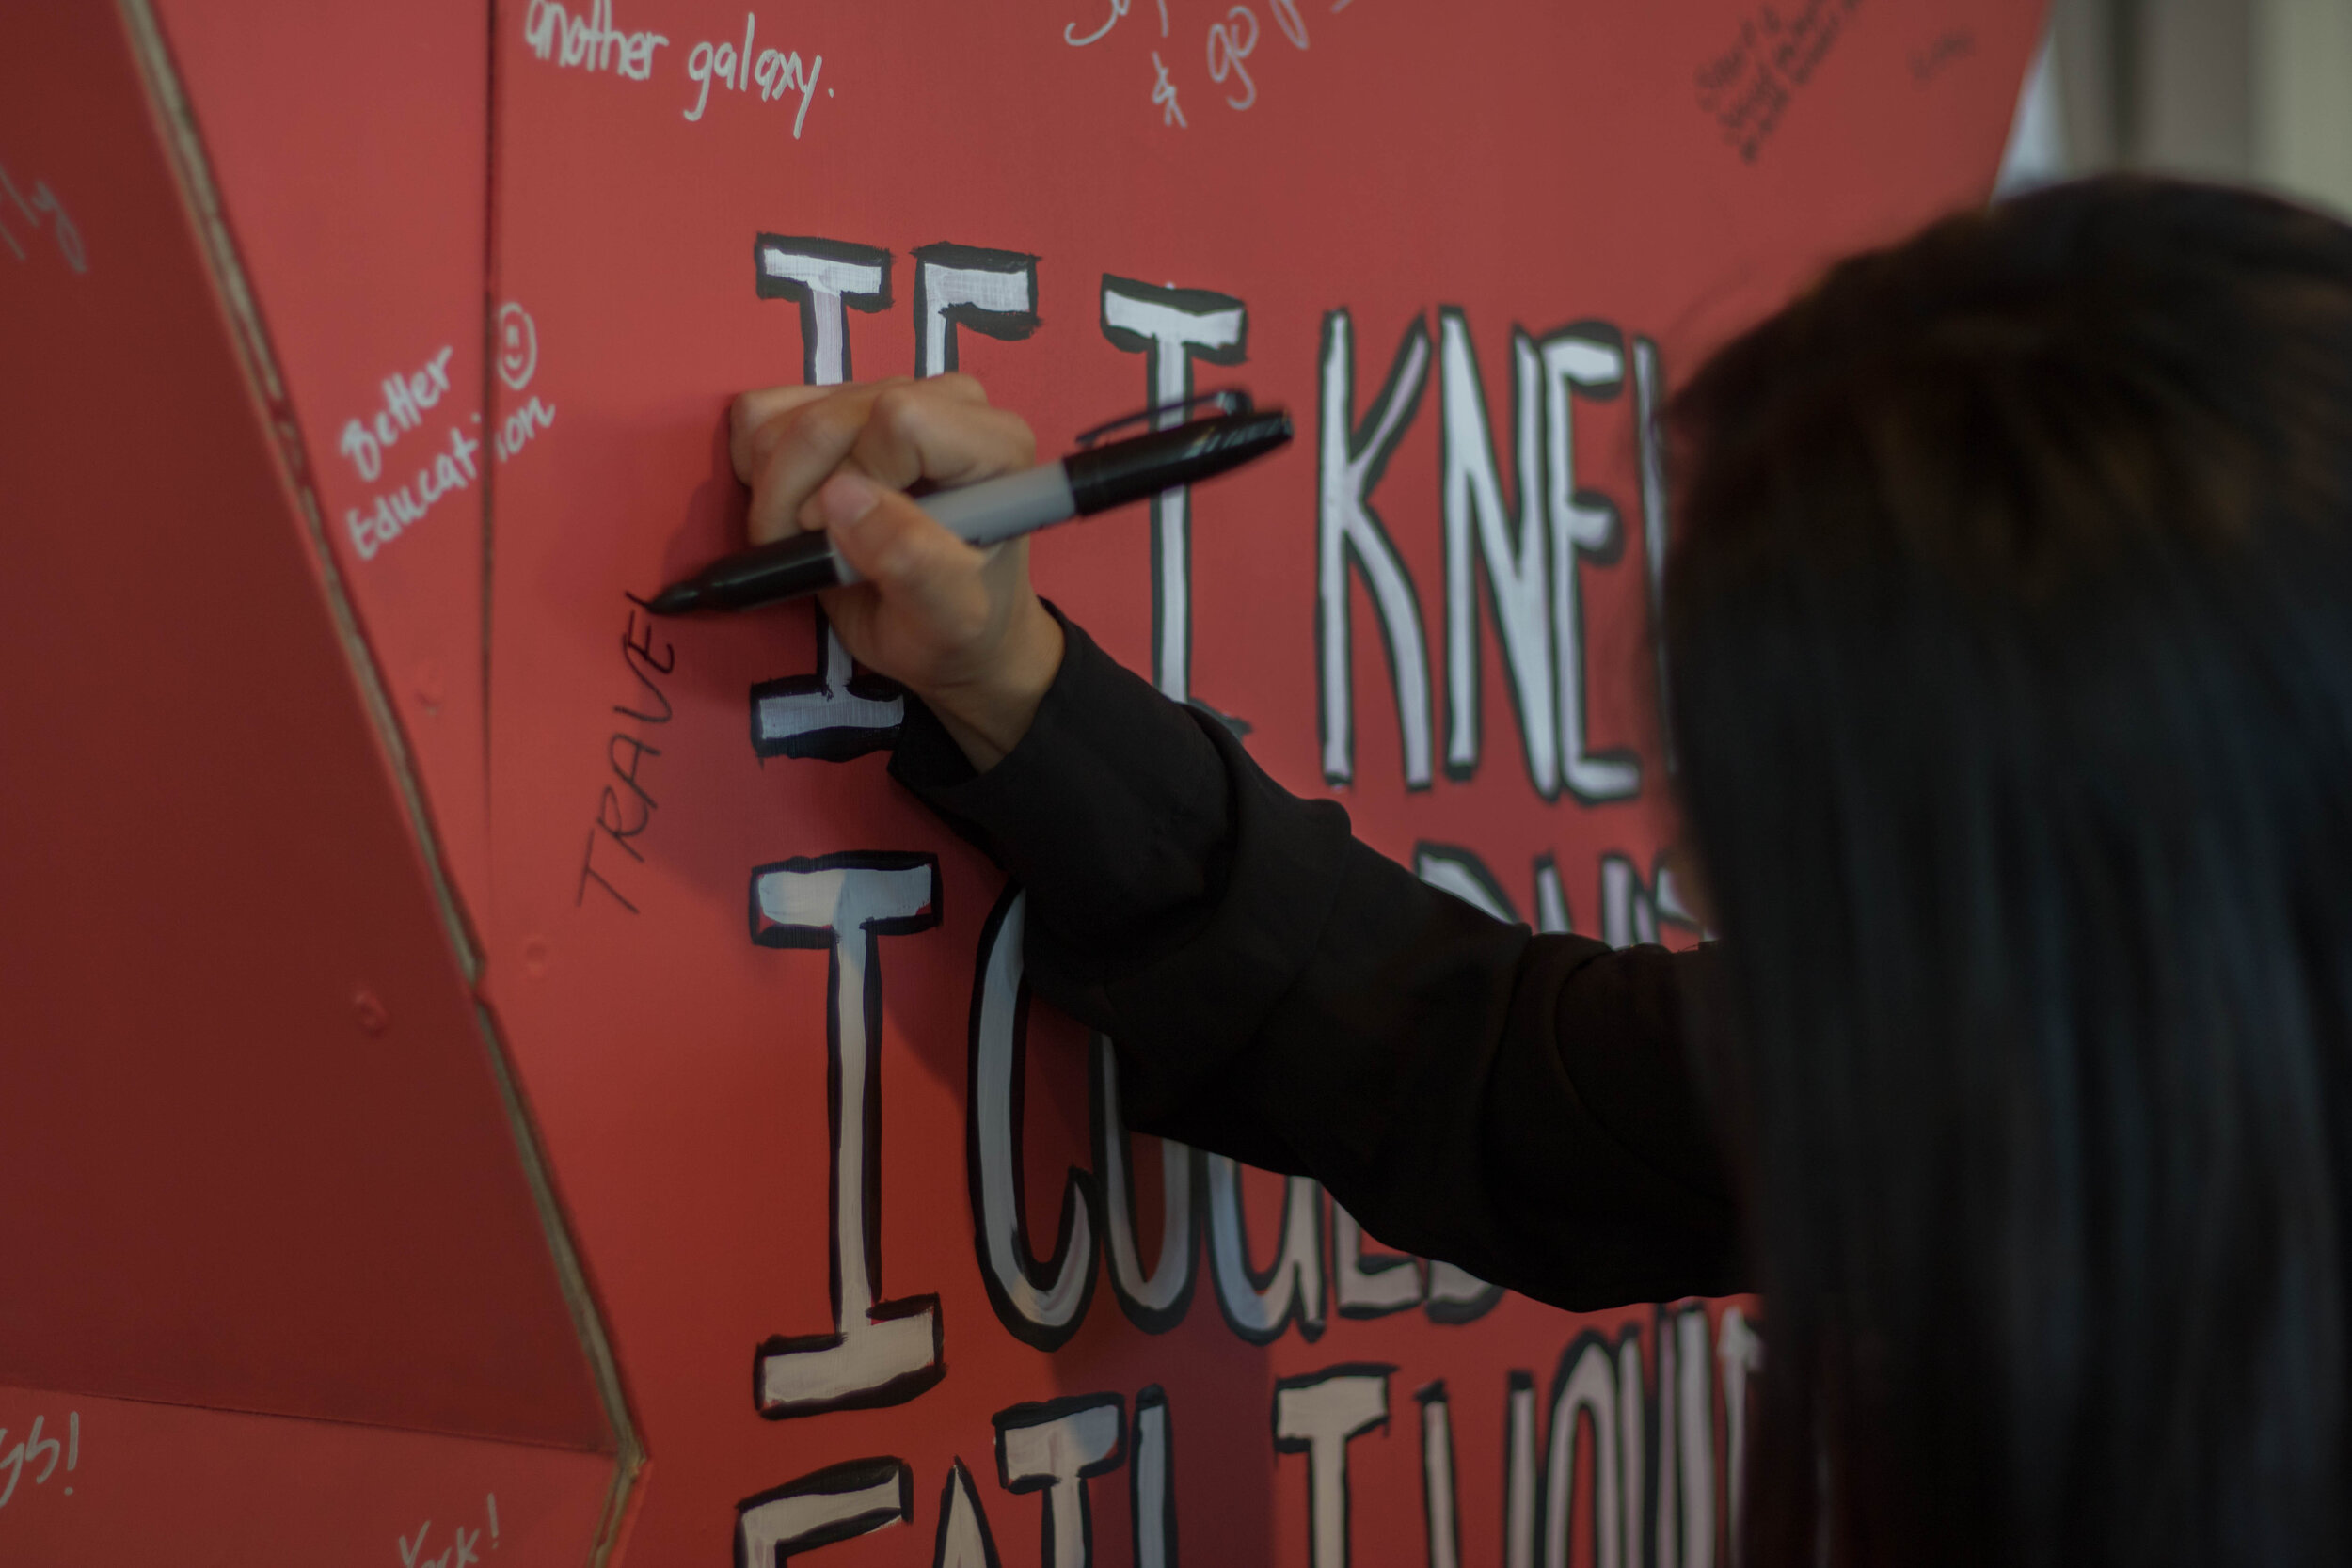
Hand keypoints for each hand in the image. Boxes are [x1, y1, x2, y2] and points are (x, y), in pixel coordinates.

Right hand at [730, 375, 1064, 770]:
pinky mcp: (837, 402)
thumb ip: (912, 563)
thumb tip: (840, 498)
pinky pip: (762, 412)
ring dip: (772, 490)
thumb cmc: (956, 629)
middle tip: (804, 553)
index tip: (845, 543)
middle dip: (794, 495)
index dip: (854, 480)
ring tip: (802, 541)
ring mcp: (888, 394)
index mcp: (994, 444)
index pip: (899, 419)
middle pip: (830, 417)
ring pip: (786, 414)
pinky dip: (755, 467)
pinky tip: (789, 506)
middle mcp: (947, 403)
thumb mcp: (948, 618)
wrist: (942, 633)